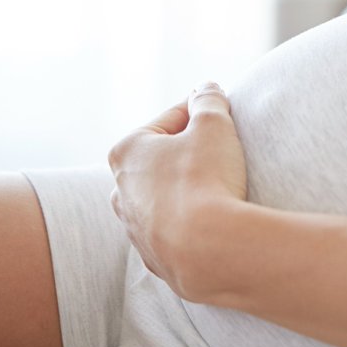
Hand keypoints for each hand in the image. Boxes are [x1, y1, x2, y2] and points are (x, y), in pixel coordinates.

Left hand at [107, 82, 246, 298]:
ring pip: (165, 197)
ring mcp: (134, 228)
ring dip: (190, 189)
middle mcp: (120, 190)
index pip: (171, 120)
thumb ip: (209, 100)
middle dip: (192, 153)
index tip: (226, 119)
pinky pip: (175, 230)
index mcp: (126, 151)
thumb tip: (206, 89)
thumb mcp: (213, 124)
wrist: (208, 249)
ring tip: (221, 189)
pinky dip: (193, 222)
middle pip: (164, 159)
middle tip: (224, 154)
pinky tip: (215, 220)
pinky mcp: (154, 257)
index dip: (204, 115)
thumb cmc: (205, 179)